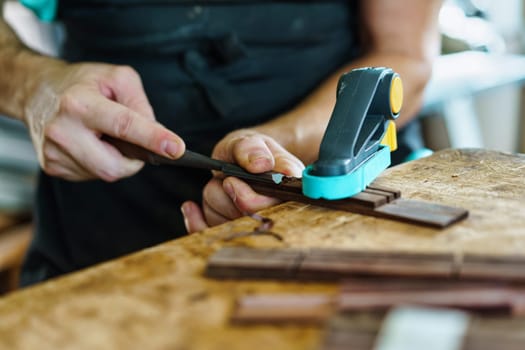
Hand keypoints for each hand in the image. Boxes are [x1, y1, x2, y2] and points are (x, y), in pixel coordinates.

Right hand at [24, 62, 184, 180]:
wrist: (37, 91)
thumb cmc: (83, 83)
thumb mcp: (117, 78)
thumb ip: (141, 105)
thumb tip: (157, 135)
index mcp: (79, 104)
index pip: (124, 126)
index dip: (153, 138)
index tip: (176, 149)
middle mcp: (62, 130)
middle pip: (113, 166)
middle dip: (134, 160)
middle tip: (138, 145)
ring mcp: (53, 152)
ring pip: (104, 173)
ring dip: (117, 160)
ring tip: (106, 137)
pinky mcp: (52, 166)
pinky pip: (91, 175)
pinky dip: (101, 162)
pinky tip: (93, 145)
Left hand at [181, 130, 303, 232]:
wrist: (243, 159)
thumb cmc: (252, 151)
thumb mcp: (251, 141)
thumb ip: (253, 148)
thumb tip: (261, 164)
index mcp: (288, 191)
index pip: (272, 209)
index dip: (248, 200)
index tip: (230, 181)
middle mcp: (276, 213)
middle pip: (244, 220)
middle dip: (226, 196)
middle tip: (227, 179)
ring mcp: (252, 227)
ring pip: (224, 225)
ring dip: (214, 200)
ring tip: (222, 183)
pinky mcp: (232, 233)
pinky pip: (210, 236)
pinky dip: (196, 221)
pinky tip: (191, 207)